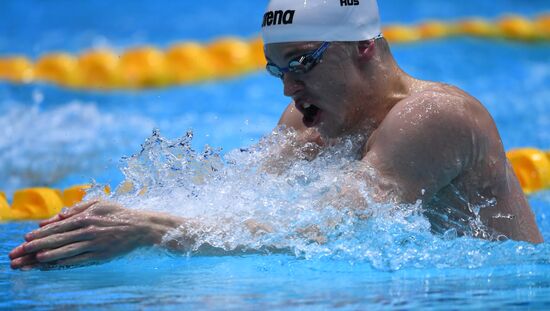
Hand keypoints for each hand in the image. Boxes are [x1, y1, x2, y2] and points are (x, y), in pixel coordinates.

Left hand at [9, 200, 157, 269]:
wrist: (141, 227)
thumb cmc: (118, 214)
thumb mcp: (98, 204)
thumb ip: (76, 209)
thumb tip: (55, 216)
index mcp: (86, 217)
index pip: (58, 226)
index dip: (40, 233)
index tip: (25, 238)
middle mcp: (87, 231)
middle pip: (57, 240)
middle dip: (35, 246)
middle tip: (19, 253)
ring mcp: (94, 244)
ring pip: (65, 251)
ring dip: (45, 257)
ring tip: (29, 261)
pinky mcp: (100, 256)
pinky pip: (78, 261)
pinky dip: (62, 264)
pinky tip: (50, 267)